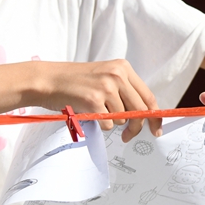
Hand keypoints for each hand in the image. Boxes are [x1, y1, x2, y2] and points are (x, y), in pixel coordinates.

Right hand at [31, 59, 160, 140]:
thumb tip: (142, 115)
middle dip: (137, 128)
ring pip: (123, 119)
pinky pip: (108, 125)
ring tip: (96, 111)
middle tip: (128, 136)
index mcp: (123, 67)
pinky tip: (88, 112)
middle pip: (140, 110)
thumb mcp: (104, 77)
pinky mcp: (94, 101)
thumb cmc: (75, 81)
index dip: (155, 115)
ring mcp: (106, 87)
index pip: (148, 96)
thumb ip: (124, 91)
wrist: (48, 79)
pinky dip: (100, 125)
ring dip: (111, 123)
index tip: (156, 128)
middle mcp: (117, 75)